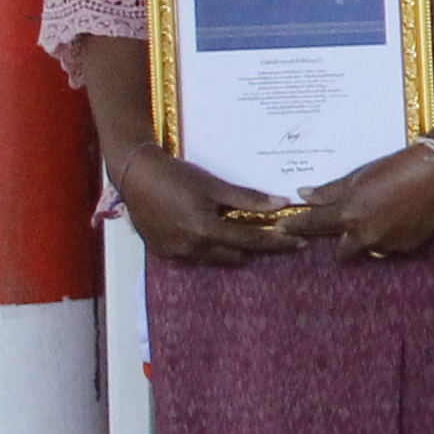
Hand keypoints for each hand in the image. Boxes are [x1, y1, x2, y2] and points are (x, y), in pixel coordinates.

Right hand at [108, 142, 297, 269]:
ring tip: (236, 230)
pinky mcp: (163, 252)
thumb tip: (282, 203)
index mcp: (205, 231)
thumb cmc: (176, 176)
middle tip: (267, 232)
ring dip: (229, 247)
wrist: (135, 176)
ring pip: (215, 258)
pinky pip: (195, 255)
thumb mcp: (214, 185)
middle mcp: (191, 248)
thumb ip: (248, 199)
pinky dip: (207, 246)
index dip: (277, 242)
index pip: (251, 241)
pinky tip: (208, 231)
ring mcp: (175, 253)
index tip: (299, 242)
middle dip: (253, 246)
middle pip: (235, 255)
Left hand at [285, 139, 433, 265]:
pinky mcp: (409, 246)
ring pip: (370, 250)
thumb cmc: (396, 168)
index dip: (295, 227)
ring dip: (370, 239)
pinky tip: (401, 218)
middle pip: (343, 253)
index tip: (281, 229)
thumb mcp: (358, 176)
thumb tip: (304, 195)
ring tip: (384, 217)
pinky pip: (392, 247)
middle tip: (352, 225)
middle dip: (344, 242)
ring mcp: (388, 244)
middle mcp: (365, 235)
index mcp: (348, 215)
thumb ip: (330, 191)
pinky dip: (392, 237)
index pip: (313, 225)